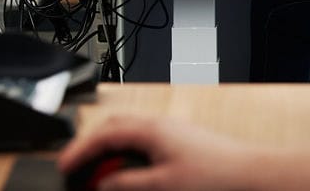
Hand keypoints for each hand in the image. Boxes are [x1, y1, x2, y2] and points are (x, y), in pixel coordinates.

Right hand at [58, 115, 246, 190]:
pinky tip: (126, 170)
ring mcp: (169, 130)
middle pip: (113, 126)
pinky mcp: (177, 139)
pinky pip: (141, 140)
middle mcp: (159, 124)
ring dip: (109, 149)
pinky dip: (126, 153)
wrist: (246, 171)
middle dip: (91, 145)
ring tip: (98, 173)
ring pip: (127, 132)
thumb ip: (127, 183)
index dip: (80, 151)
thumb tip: (102, 184)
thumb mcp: (162, 185)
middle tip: (75, 167)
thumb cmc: (213, 174)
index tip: (63, 166)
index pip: (104, 134)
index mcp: (151, 130)